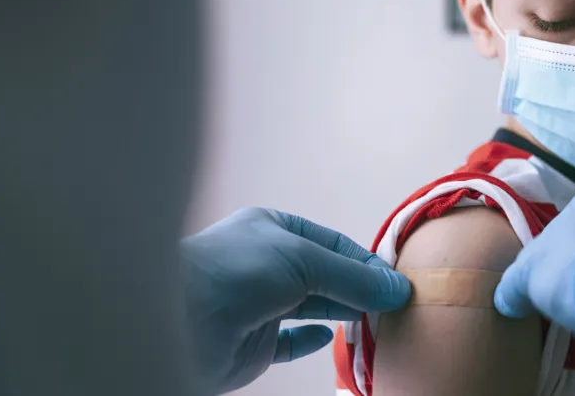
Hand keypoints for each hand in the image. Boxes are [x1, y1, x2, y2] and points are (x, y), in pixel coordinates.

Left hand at [181, 208, 410, 394]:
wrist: (176, 317)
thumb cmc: (237, 270)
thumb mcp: (303, 259)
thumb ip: (351, 277)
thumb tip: (398, 288)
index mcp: (273, 230)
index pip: (331, 243)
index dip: (363, 260)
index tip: (395, 280)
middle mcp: (266, 264)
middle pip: (324, 275)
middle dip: (357, 287)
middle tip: (394, 304)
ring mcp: (259, 305)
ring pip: (311, 307)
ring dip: (342, 312)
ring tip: (376, 320)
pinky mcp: (254, 344)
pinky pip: (290, 342)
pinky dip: (312, 341)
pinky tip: (329, 337)